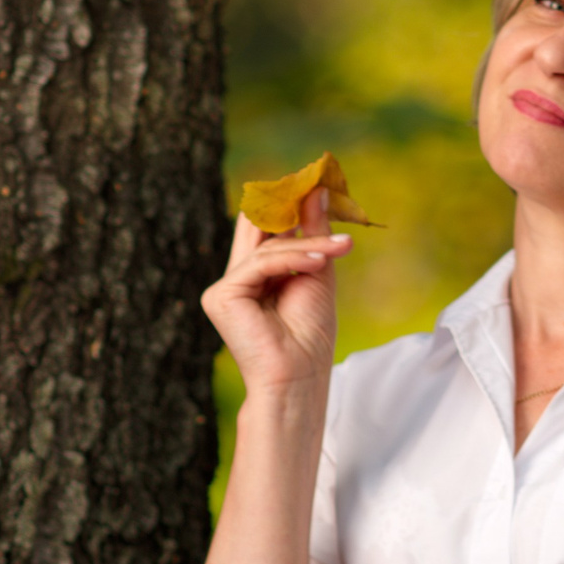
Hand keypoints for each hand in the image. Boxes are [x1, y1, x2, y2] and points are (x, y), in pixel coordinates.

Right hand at [200, 188, 350, 397]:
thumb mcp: (319, 273)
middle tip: (324, 191)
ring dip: (310, 244)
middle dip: (292, 208)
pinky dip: (293, 260)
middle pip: (259, 226)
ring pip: (267, 246)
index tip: (321, 187)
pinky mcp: (221, 296)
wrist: (300, 376)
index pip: (267, 227)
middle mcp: (239, 277)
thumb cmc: (310, 336)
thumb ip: (314, 233)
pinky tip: (320, 262)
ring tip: (343, 248)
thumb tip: (317, 190)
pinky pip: (260, 264)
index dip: (289, 204)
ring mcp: (227, 287)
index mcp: (259, 274)